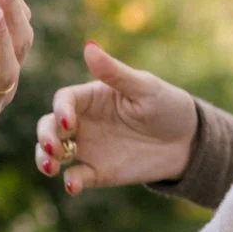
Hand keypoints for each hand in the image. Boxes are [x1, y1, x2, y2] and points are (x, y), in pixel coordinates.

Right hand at [35, 42, 196, 194]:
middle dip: (45, 136)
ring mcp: (87, 148)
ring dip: (44, 159)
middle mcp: (83, 122)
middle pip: (50, 126)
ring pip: (53, 153)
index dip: (61, 110)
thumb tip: (89, 46)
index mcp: (91, 97)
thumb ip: (115, 73)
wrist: (188, 143)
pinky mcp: (97, 172)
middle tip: (52, 148)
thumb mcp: (144, 88)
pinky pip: (76, 177)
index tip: (70, 123)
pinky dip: (71, 182)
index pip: (64, 100)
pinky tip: (73, 185)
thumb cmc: (167, 106)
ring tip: (50, 167)